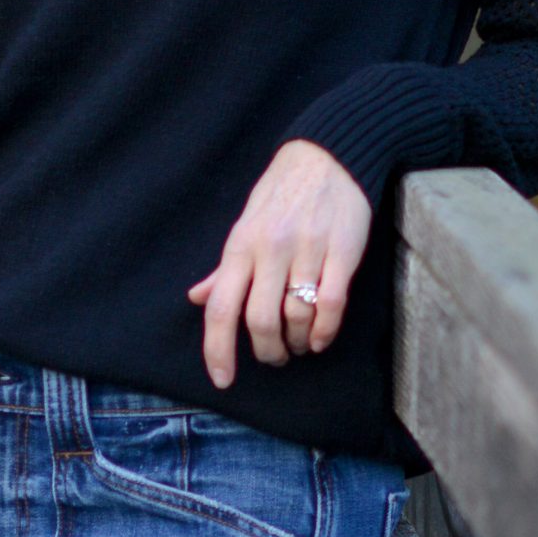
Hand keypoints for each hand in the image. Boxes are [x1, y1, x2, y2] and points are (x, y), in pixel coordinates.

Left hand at [185, 139, 371, 389]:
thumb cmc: (280, 194)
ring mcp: (306, 250)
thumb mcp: (245, 224)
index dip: (217, 349)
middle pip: (260, 320)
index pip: (220, 306)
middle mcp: (270, 249)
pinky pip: (332, 304)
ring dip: (298, 343)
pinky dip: (325, 331)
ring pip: (296, 316)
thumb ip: (224, 267)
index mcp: (241, 245)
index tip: (222, 379)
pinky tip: (321, 338)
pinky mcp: (341, 251)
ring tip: (300, 344)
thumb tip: (196, 298)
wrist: (327, 157)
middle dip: (266, 351)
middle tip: (274, 355)